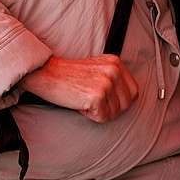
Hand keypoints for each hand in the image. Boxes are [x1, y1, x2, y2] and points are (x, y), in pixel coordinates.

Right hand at [21, 55, 138, 122]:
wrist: (45, 73)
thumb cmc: (69, 76)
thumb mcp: (97, 70)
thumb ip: (114, 79)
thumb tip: (130, 99)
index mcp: (116, 62)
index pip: (134, 92)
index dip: (119, 101)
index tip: (103, 97)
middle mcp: (114, 70)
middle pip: (126, 105)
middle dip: (110, 108)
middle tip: (90, 98)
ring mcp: (106, 82)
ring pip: (114, 113)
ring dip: (98, 111)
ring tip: (83, 97)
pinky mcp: (97, 95)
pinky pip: (102, 117)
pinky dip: (89, 114)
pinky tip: (79, 102)